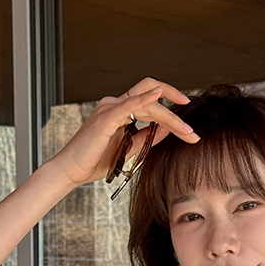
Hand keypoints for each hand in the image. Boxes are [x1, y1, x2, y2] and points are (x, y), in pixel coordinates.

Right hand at [46, 77, 199, 187]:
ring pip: (147, 103)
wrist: (72, 171)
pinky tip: (159, 95)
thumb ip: (147, 137)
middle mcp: (114, 105)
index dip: (171, 108)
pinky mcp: (105, 118)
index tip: (187, 124)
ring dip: (171, 116)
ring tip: (187, 132)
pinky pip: (129, 104)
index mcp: (119, 111)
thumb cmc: (95, 161)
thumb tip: (168, 129)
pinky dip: (145, 98)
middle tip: (192, 126)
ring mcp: (109, 109)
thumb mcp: (129, 148)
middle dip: (175, 103)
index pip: (150, 101)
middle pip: (152, 94)